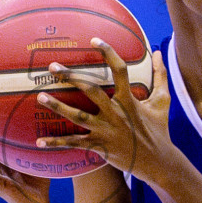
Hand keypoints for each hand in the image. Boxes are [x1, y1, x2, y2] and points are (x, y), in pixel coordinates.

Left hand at [36, 42, 173, 185]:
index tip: (94, 39)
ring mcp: (106, 130)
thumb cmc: (159, 129)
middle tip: (53, 66)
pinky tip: (39, 142)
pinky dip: (56, 143)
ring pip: (78, 116)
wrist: (158, 162)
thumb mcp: (163, 101)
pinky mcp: (100, 146)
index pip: (120, 70)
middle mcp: (116, 113)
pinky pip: (74, 143)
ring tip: (40, 97)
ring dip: (58, 107)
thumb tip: (158, 53)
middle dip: (71, 77)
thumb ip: (160, 76)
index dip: (108, 53)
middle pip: (91, 90)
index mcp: (130, 99)